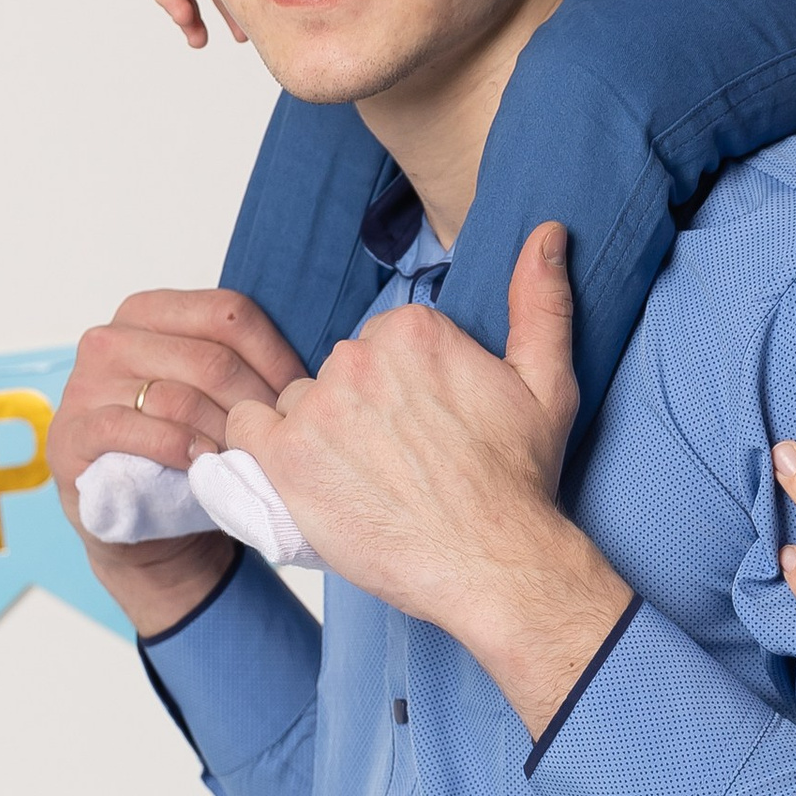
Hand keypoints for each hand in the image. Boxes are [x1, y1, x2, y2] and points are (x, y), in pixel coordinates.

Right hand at [50, 287, 307, 631]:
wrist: (140, 518)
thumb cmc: (188, 448)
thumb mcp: (215, 393)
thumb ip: (243, 362)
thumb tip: (321, 361)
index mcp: (149, 311)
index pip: (228, 312)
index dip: (276, 355)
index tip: (302, 395)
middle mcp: (111, 338)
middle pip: (210, 356)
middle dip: (257, 403)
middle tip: (284, 440)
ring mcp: (84, 385)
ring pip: (178, 394)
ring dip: (225, 432)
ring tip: (249, 457)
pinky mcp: (72, 435)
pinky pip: (133, 429)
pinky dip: (178, 447)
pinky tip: (203, 461)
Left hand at [226, 226, 628, 731]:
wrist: (493, 562)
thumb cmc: (519, 482)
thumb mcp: (547, 382)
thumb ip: (541, 301)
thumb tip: (546, 233)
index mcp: (413, 330)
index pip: (382, 341)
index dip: (400, 386)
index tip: (422, 425)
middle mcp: (359, 358)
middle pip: (338, 370)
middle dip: (358, 407)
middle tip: (394, 459)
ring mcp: (318, 407)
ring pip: (298, 402)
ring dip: (316, 432)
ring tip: (357, 479)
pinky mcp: (285, 457)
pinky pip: (247, 429)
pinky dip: (263, 448)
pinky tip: (299, 472)